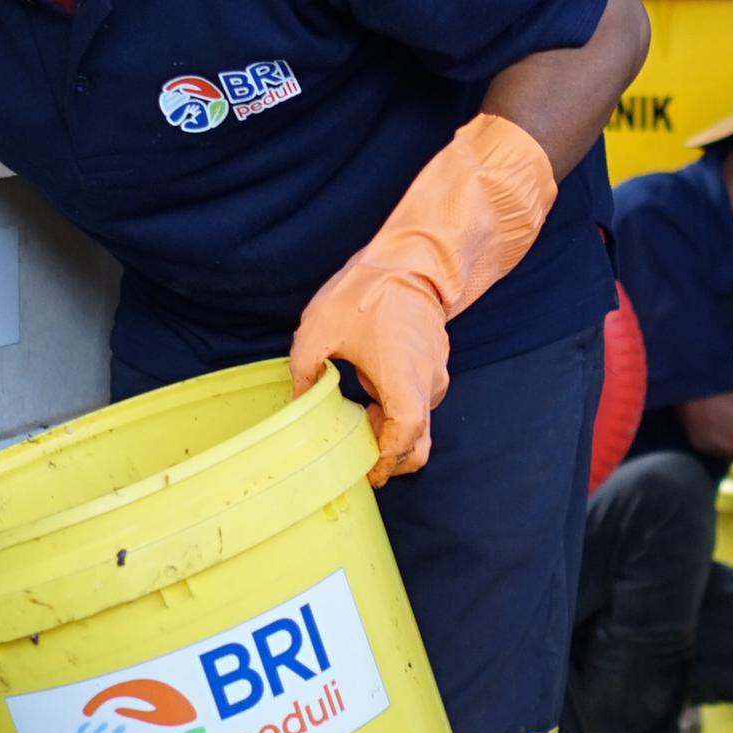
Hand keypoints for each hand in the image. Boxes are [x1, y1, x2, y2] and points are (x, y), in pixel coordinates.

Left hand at [287, 113, 558, 481]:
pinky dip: (398, 415)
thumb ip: (305, 373)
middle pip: (417, 443)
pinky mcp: (434, 368)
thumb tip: (297, 404)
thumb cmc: (367, 292)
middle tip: (356, 461)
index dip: (387, 461)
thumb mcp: (319, 331)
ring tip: (357, 423)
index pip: (406, 436)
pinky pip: (418, 404)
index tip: (367, 472)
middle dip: (390, 460)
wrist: (413, 260)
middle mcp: (426, 383)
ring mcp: (434, 376)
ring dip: (391, 434)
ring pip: (418, 425)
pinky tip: (370, 401)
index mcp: (402, 378)